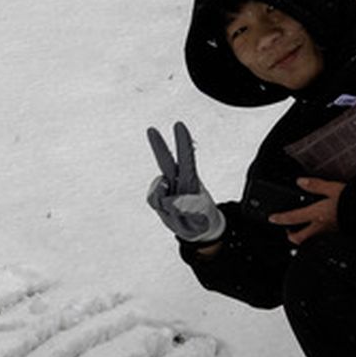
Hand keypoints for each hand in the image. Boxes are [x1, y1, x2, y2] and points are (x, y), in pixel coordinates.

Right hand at [146, 121, 226, 243]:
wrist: (196, 230)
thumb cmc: (203, 217)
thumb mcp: (203, 213)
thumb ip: (189, 206)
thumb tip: (169, 201)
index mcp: (191, 178)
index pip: (187, 157)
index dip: (183, 142)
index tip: (179, 126)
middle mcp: (177, 179)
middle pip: (166, 160)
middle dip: (159, 146)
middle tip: (152, 129)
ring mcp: (166, 189)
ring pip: (157, 187)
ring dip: (163, 197)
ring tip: (175, 210)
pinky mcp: (158, 199)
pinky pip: (153, 199)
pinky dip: (159, 206)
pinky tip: (169, 211)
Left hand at [270, 177, 342, 244]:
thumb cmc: (354, 202)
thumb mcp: (334, 188)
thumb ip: (316, 185)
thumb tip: (300, 181)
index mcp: (317, 214)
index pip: (292, 218)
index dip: (280, 219)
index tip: (272, 218)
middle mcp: (320, 228)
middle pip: (298, 239)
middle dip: (291, 236)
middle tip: (289, 230)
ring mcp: (329, 236)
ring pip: (310, 242)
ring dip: (304, 238)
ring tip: (304, 231)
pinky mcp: (338, 238)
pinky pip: (322, 242)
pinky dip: (317, 239)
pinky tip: (321, 232)